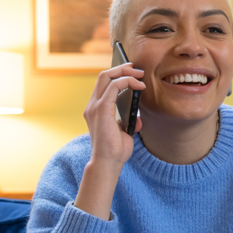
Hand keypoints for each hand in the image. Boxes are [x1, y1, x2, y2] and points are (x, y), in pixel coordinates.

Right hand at [75, 63, 144, 219]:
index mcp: (96, 109)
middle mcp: (92, 105)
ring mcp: (94, 106)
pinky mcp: (101, 109)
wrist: (108, 163)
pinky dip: (127, 82)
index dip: (117, 74)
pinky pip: (114, 87)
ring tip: (140, 75)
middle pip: (103, 76)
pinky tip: (139, 86)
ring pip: (106, 77)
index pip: (103, 84)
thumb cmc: (116, 151)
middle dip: (121, 68)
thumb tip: (138, 117)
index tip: (132, 73)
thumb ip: (128, 122)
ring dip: (125, 72)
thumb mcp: (124, 132)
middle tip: (137, 69)